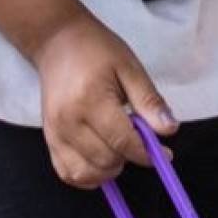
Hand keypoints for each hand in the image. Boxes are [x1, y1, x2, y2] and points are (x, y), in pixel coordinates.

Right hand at [31, 17, 173, 186]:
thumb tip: (169, 130)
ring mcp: (54, 133)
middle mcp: (67, 121)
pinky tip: (102, 160)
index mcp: (90, 100)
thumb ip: (149, 101)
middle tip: (139, 139)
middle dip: (129, 157)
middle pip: (105, 160)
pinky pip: (67, 173)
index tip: (164, 153)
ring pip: (85, 174)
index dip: (146, 152)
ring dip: (109, 170)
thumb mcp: (130, 68)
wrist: (57, 42)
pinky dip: (88, 175)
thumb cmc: (97, 51)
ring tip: (120, 149)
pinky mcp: (48, 139)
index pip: (122, 140)